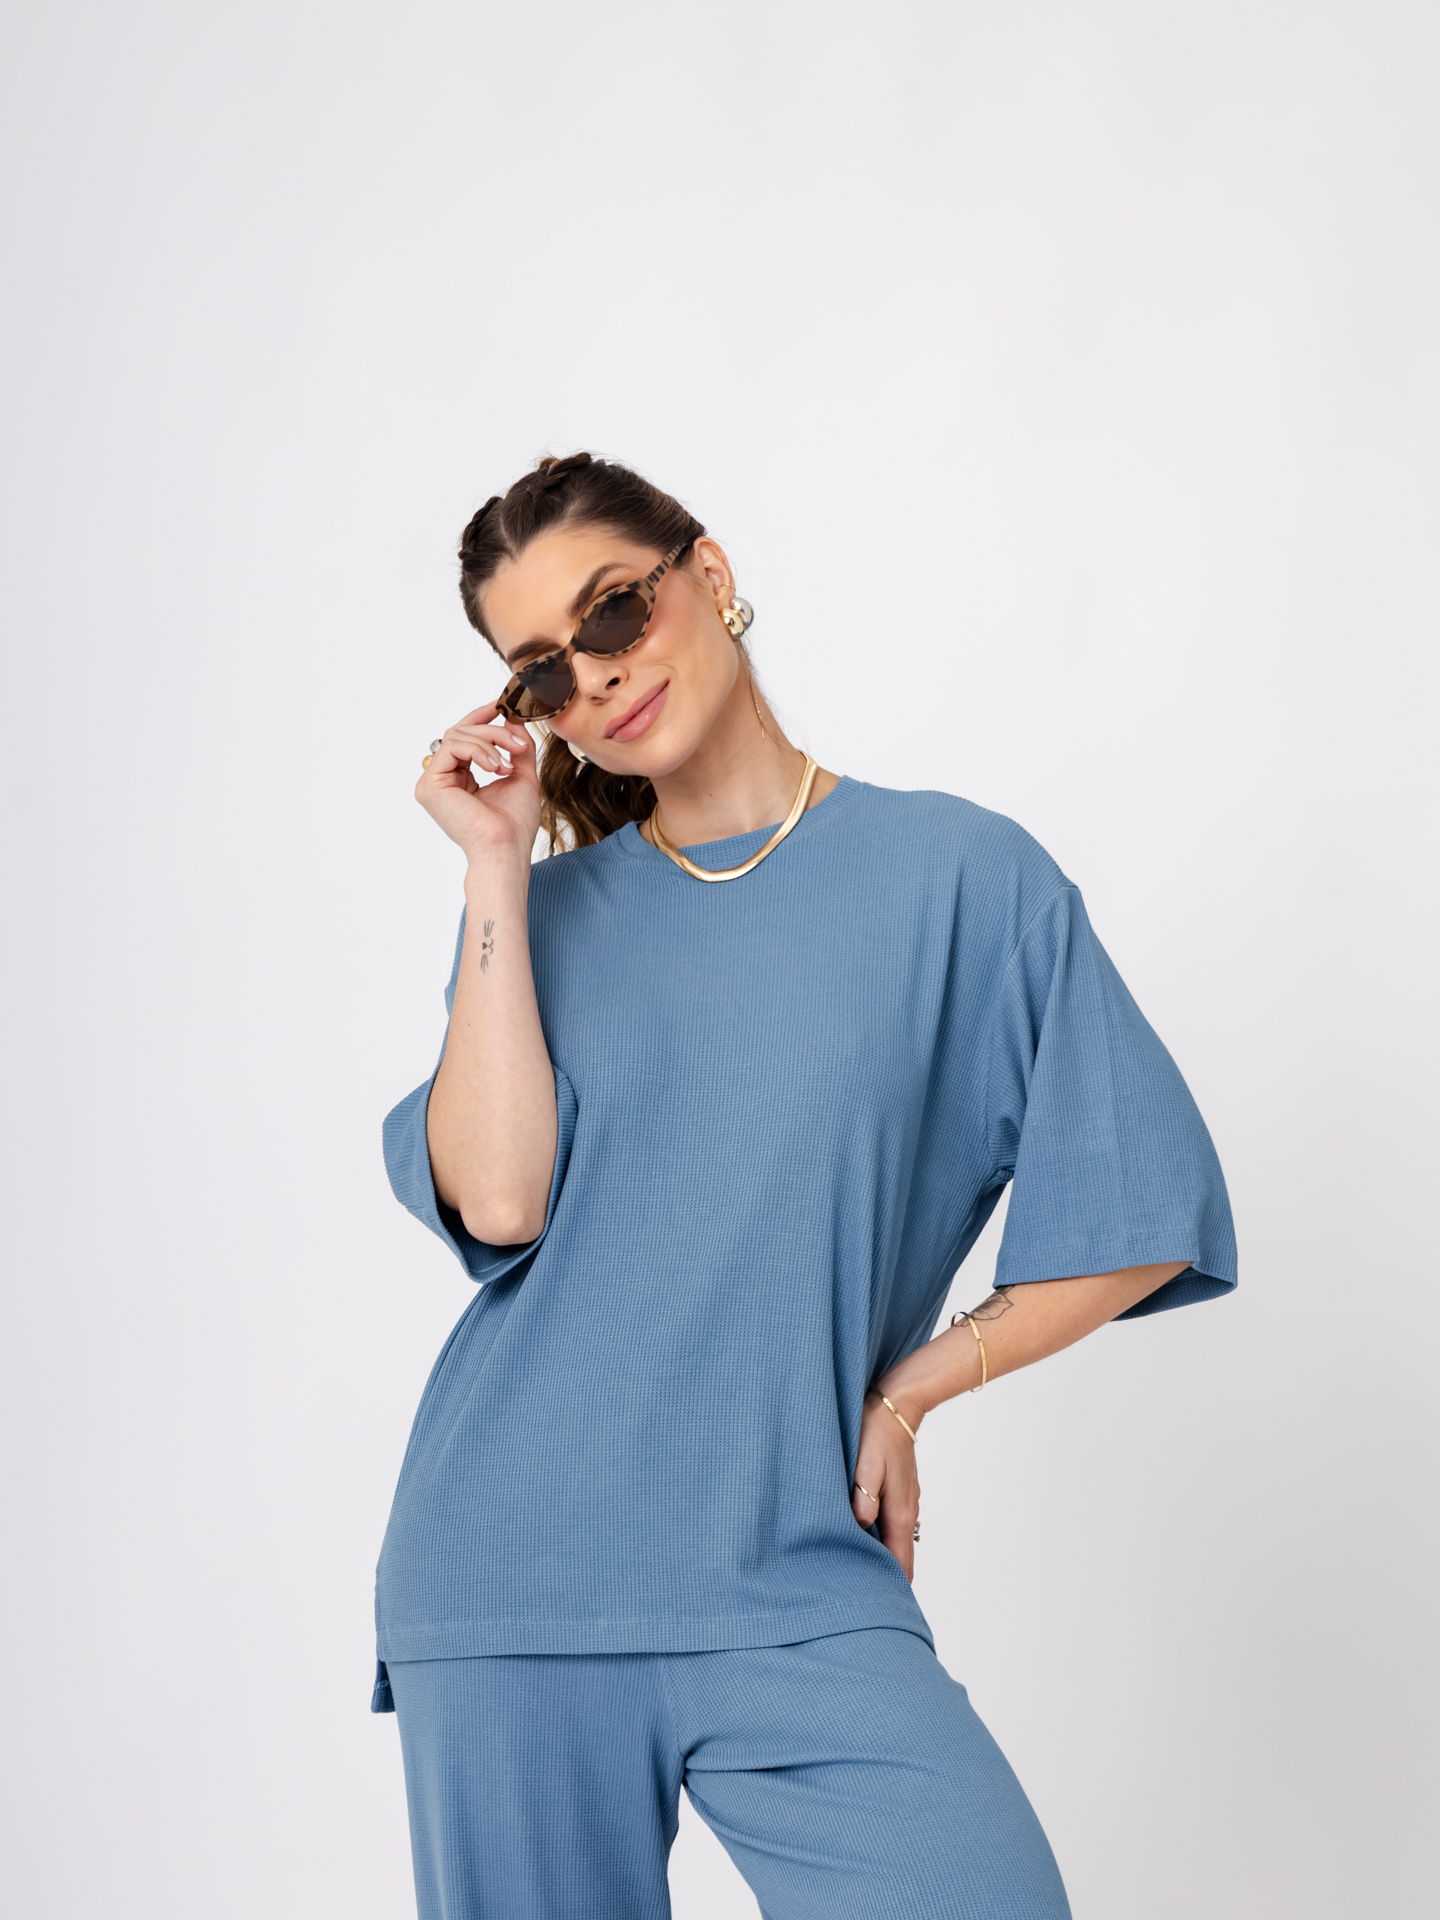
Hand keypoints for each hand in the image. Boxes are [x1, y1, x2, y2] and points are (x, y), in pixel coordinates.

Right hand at [416, 703, 540, 867]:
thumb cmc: (514, 824)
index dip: (480, 719)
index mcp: (458, 780)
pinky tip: (495, 767)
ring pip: (456, 736)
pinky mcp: (430, 785)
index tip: (500, 707)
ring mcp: (432, 783)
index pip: (463, 738)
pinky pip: (452, 747)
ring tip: (508, 762)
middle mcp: (442, 780)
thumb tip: (512, 719)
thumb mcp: (520, 775)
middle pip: (460, 732)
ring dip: (489, 741)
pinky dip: (478, 750)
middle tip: (518, 744)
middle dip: (492, 731)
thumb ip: (515, 747)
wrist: (506, 848)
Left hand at [850, 1388, 922, 1580]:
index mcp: (900, 1514)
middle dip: (883, 1577)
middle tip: (855, 1590)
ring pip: (894, 1541)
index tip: (871, 1603)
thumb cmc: (877, 1433)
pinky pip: (890, 1523)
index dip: (889, 1587)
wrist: (896, 1405)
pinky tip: (858, 1534)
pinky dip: (878, 1536)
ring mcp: (904, 1502)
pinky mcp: (898, 1492)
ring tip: (852, 1567)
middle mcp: (906, 1513)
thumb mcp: (866, 1466)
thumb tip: (859, 1527)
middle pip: (899, 1558)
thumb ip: (864, 1499)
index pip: (901, 1565)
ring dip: (880, 1556)